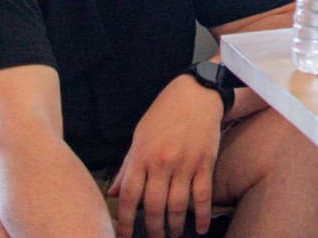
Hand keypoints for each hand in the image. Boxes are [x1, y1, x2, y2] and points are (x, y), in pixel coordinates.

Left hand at [109, 73, 222, 237]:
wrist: (196, 93)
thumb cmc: (163, 115)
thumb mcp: (139, 137)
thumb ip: (127, 167)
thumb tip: (112, 193)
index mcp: (142, 156)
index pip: (128, 196)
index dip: (124, 221)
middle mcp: (162, 162)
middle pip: (153, 206)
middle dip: (152, 229)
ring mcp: (185, 163)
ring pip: (178, 205)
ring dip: (175, 226)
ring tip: (173, 236)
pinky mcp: (205, 162)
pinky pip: (203, 195)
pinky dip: (202, 215)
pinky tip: (201, 228)